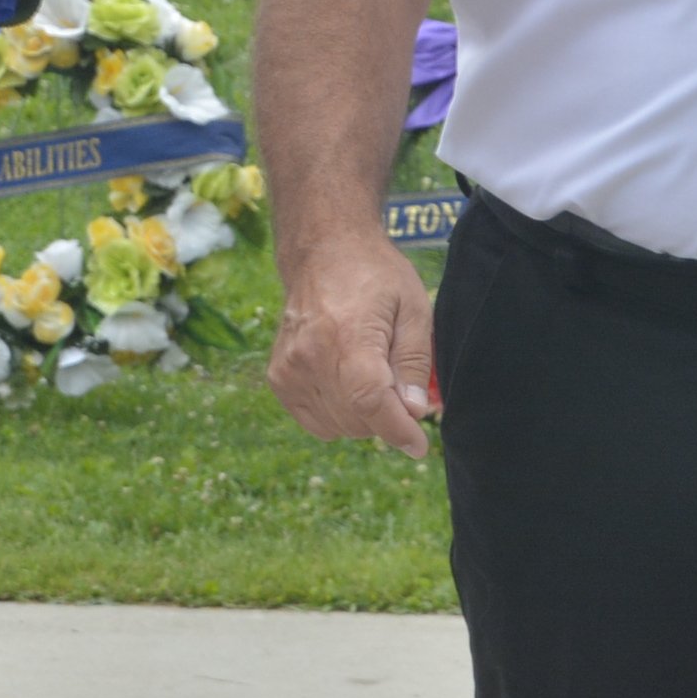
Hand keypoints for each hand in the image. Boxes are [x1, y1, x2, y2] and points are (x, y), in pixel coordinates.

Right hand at [268, 231, 439, 459]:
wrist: (324, 251)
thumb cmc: (376, 276)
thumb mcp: (414, 308)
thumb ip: (415, 362)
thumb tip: (413, 411)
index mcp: (349, 335)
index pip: (371, 401)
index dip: (398, 431)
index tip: (418, 446)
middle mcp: (311, 356)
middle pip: (357, 419)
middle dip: (387, 417)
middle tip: (400, 385)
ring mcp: (289, 369)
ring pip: (338, 426)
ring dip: (364, 417)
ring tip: (371, 374)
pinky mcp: (278, 378)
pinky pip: (315, 422)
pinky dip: (338, 415)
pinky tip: (347, 383)